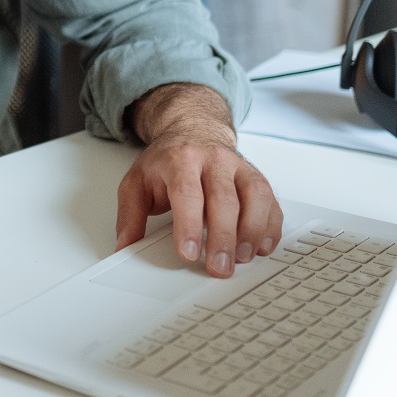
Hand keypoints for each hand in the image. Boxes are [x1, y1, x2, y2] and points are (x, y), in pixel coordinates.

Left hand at [114, 82, 282, 278]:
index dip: (189, 225)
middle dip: (223, 237)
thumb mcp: (137, 181)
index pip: (187, 193)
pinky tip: (263, 246)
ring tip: (242, 258)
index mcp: (180, 161)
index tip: (189, 253)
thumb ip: (129, 214)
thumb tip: (124, 247)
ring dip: (252, 231)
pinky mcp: (257, 177)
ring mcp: (239, 167)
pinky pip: (271, 200)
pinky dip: (271, 225)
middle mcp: (214, 161)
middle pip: (224, 199)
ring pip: (255, 197)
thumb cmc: (167, 161)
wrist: (193, 128)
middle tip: (219, 267)